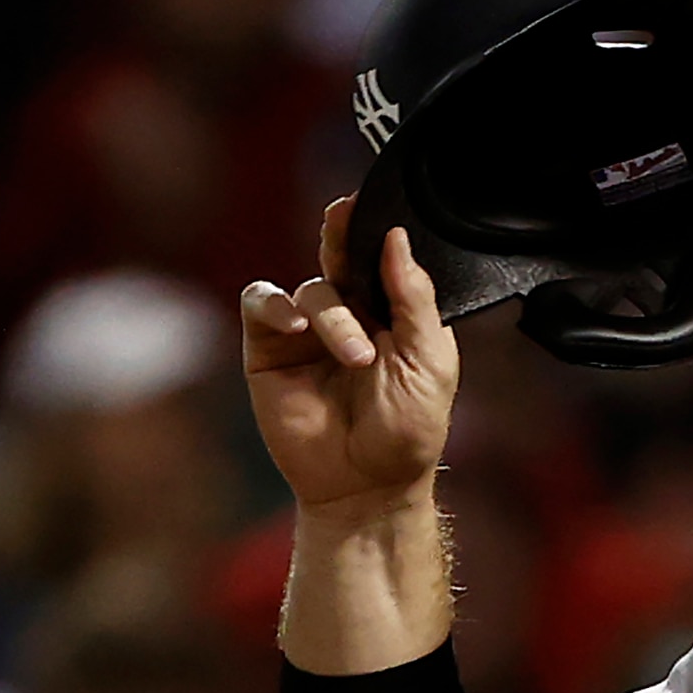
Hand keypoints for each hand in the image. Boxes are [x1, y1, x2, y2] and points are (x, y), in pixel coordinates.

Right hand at [240, 198, 460, 519]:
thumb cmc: (408, 431)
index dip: (376, 230)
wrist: (367, 486)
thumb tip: (397, 238)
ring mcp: (309, 331)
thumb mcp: (429, 361)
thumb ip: (414, 298)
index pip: (383, 257)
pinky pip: (262, 304)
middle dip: (342, 234)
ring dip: (333, 316)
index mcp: (396, 312)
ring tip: (354, 356)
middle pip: (341, 254)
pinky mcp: (271, 349)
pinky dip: (276, 307)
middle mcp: (352, 313)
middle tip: (342, 217)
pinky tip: (296, 328)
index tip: (371, 206)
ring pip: (313, 288)